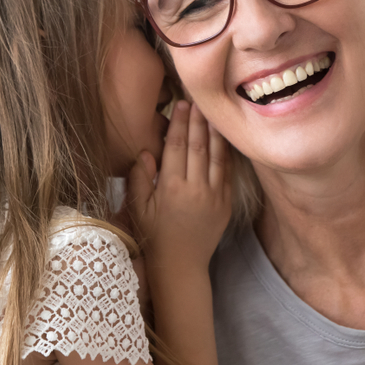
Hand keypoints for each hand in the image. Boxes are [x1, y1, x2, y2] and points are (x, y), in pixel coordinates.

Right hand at [127, 101, 231, 271]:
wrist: (181, 266)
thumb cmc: (154, 236)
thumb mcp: (138, 209)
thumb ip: (139, 178)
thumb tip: (146, 150)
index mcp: (171, 188)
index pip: (176, 147)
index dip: (178, 123)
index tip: (180, 104)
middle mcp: (195, 189)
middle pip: (198, 145)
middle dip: (197, 120)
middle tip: (197, 99)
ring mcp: (214, 195)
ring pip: (216, 155)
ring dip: (214, 131)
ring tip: (213, 111)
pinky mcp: (226, 202)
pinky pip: (227, 171)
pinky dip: (226, 151)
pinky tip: (224, 137)